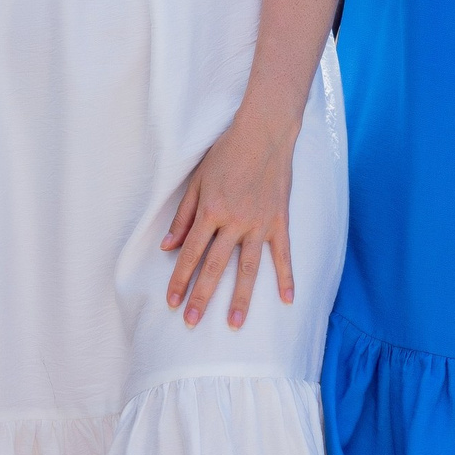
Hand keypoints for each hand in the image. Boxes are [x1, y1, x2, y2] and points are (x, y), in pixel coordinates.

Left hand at [162, 106, 298, 328]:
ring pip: (247, 267)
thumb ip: (183, 215)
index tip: (172, 302)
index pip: (190, 253)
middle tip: (192, 322)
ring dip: (240, 297)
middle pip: (215, 266)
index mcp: (210, 211)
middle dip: (202, 296)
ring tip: (234, 323)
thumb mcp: (197, 180)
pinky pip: (283, 254)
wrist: (264, 131)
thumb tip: (167, 246)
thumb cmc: (226, 152)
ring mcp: (259, 223)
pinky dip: (286, 277)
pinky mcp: (279, 220)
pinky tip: (287, 299)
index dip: (180, 278)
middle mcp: (233, 221)